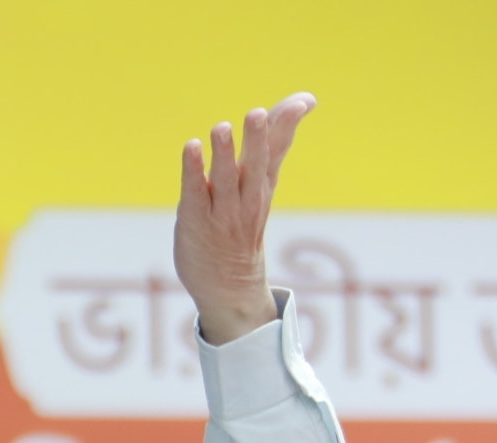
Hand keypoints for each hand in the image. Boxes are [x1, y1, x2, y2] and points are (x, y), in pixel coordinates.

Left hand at [174, 92, 315, 345]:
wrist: (230, 286)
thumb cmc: (244, 226)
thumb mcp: (263, 186)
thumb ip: (274, 144)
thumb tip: (303, 101)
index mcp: (263, 186)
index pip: (278, 151)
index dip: (288, 125)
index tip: (304, 101)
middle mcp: (246, 198)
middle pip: (255, 165)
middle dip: (257, 140)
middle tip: (257, 113)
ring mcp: (221, 212)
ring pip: (224, 179)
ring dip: (222, 154)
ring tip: (221, 128)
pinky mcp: (194, 220)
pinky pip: (194, 192)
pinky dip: (193, 170)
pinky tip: (191, 147)